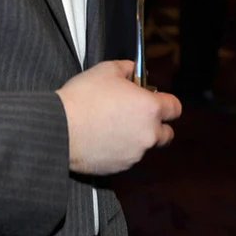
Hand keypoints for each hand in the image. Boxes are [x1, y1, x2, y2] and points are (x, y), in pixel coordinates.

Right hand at [56, 60, 181, 175]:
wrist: (60, 128)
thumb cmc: (83, 97)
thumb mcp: (106, 70)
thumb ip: (127, 68)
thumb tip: (134, 70)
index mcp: (150, 108)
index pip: (175, 108)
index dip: (165, 102)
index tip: (154, 99)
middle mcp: (148, 133)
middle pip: (166, 133)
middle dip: (155, 124)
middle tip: (135, 114)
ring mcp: (135, 153)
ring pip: (144, 146)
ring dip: (135, 137)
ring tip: (112, 125)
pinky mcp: (120, 167)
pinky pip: (127, 157)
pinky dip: (120, 149)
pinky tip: (102, 138)